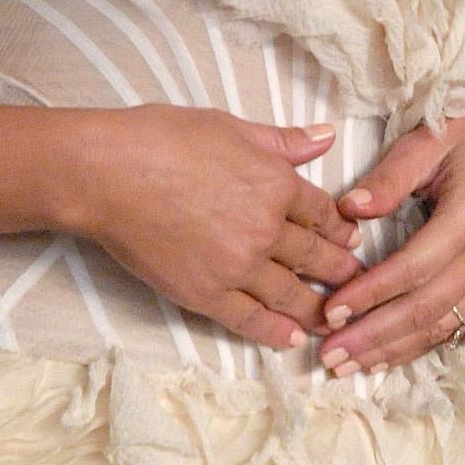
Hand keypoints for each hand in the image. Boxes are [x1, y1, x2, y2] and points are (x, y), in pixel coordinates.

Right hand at [53, 107, 363, 349]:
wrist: (107, 174)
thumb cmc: (160, 139)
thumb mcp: (228, 126)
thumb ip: (281, 141)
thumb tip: (325, 137)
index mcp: (275, 183)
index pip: (322, 212)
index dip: (341, 228)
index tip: (351, 239)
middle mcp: (266, 229)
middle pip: (316, 256)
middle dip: (341, 270)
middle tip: (358, 283)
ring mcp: (238, 266)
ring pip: (291, 293)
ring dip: (317, 307)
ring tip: (334, 318)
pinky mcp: (206, 294)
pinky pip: (251, 320)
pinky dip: (275, 332)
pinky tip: (292, 338)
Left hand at [315, 33, 464, 373]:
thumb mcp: (430, 136)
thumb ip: (390, 175)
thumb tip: (348, 210)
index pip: (415, 267)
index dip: (371, 294)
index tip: (331, 310)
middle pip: (428, 307)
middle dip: (376, 336)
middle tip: (330, 354)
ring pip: (444, 323)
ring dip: (395, 349)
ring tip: (350, 366)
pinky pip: (458, 320)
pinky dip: (420, 342)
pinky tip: (387, 355)